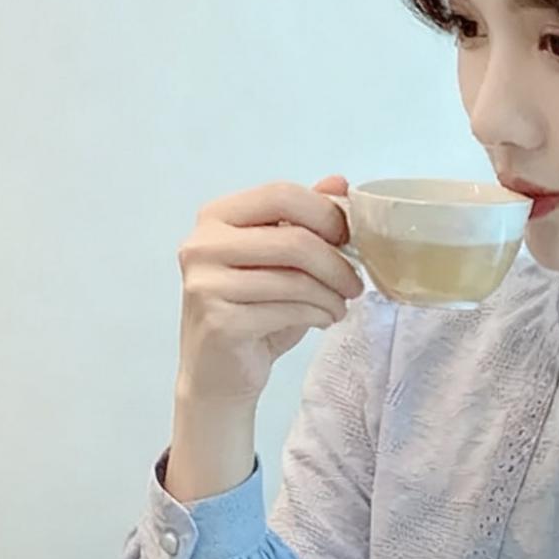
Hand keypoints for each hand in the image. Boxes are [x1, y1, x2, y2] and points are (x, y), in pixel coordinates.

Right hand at [176, 174, 362, 406]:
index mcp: (216, 217)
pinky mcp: (219, 320)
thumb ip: (302, 221)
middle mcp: (202, 245)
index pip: (280, 194)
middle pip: (294, 239)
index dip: (325, 214)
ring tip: (340, 306)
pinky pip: (289, 310)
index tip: (349, 238)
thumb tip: (338, 183)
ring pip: (296, 279)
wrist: (216, 375)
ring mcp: (206, 283)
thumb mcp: (280, 262)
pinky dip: (319, 315)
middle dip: (337, 263)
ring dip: (332, 295)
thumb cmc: (251, 313)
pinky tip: (323, 320)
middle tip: (355, 284)